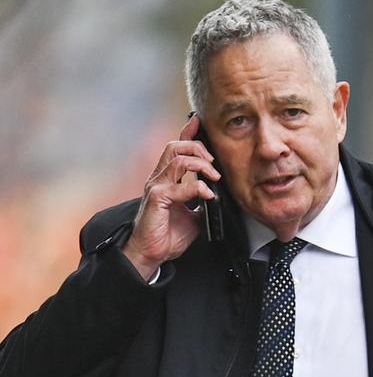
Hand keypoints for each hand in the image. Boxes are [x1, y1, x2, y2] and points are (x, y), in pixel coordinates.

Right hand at [121, 114, 221, 279]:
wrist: (151, 254)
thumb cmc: (167, 236)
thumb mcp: (193, 217)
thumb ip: (202, 203)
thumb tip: (218, 199)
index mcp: (166, 179)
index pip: (176, 149)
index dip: (187, 133)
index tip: (200, 122)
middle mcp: (159, 178)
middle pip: (175, 146)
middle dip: (198, 148)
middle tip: (214, 163)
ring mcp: (156, 186)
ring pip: (176, 159)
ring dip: (200, 164)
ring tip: (214, 177)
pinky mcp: (156, 198)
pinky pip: (178, 185)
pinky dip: (196, 187)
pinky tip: (208, 194)